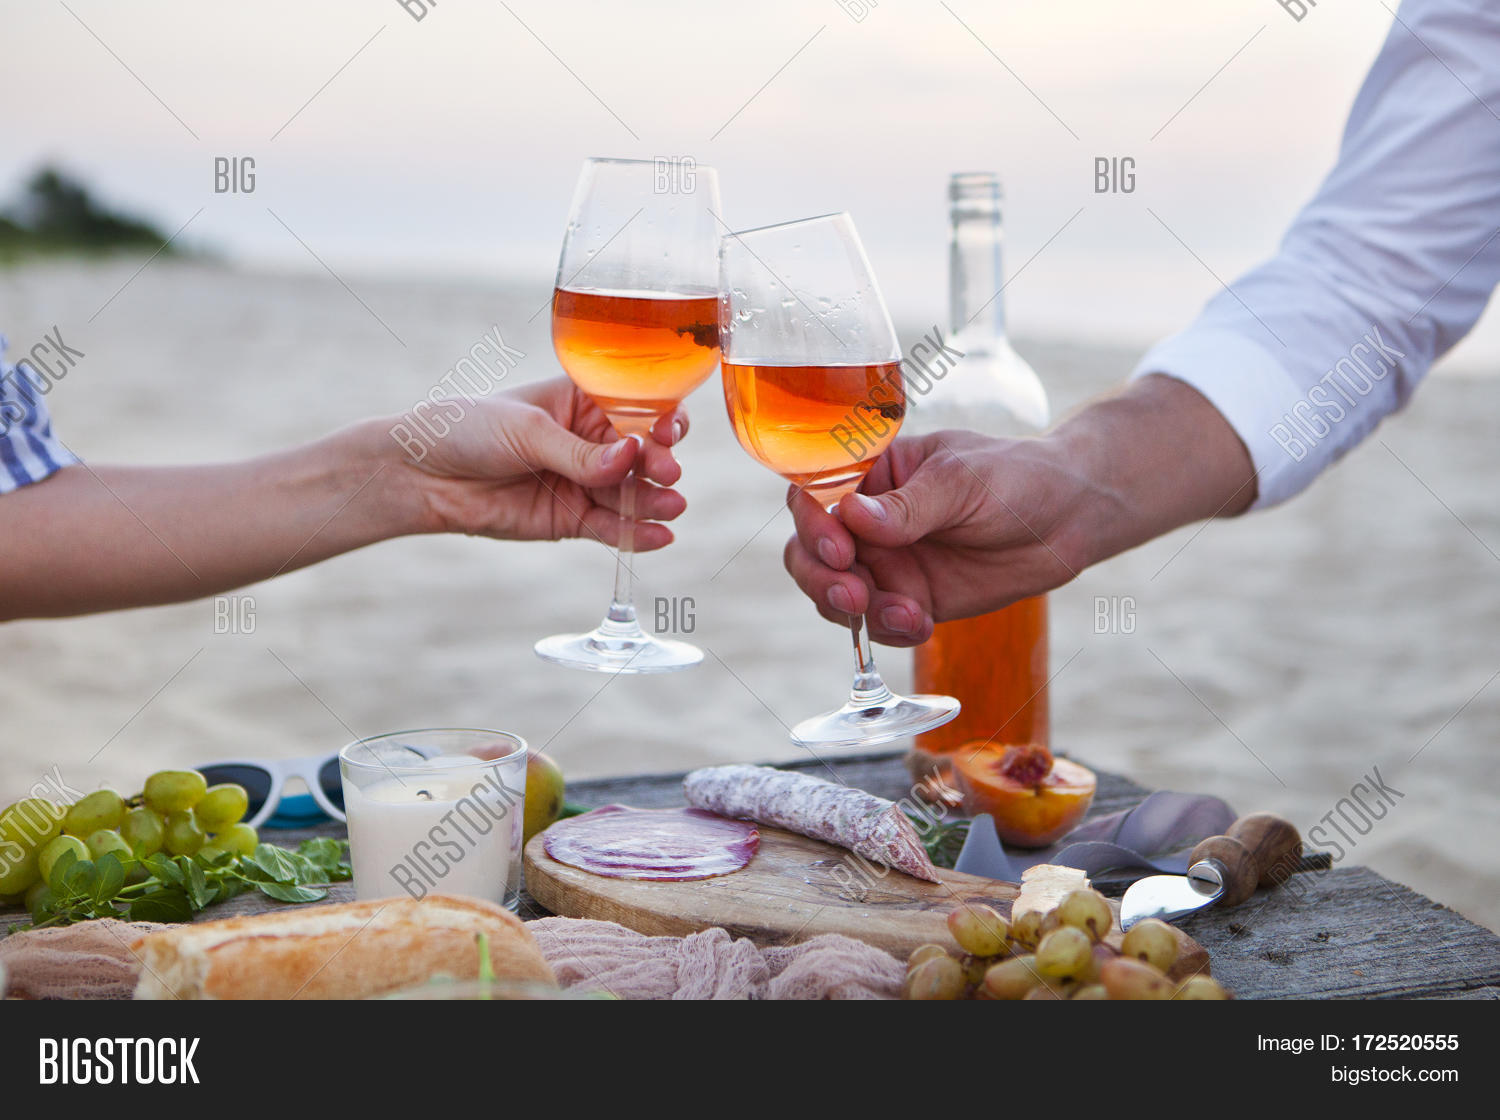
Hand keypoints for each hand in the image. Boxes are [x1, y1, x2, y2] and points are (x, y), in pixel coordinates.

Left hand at [400, 378, 687, 548]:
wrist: (423, 474)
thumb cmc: (469, 429)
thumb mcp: (527, 431)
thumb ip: (579, 452)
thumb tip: (631, 458)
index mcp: (585, 401)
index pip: (637, 409)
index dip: (661, 421)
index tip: (669, 432)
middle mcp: (592, 441)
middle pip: (641, 454)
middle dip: (659, 464)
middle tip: (667, 474)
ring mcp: (585, 483)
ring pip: (630, 494)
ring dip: (653, 501)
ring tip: (671, 507)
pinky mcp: (572, 520)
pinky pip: (611, 528)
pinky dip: (634, 534)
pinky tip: (657, 536)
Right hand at [784, 430, 1090, 645]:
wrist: (1069, 518)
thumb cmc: (1015, 478)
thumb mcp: (962, 482)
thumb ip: (908, 506)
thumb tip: (850, 515)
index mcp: (870, 474)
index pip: (812, 495)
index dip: (812, 524)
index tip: (839, 547)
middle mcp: (867, 521)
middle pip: (809, 552)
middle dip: (821, 577)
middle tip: (855, 594)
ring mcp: (886, 563)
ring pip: (834, 593)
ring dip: (853, 610)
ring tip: (904, 612)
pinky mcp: (909, 600)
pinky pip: (877, 624)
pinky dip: (888, 630)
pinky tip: (920, 623)